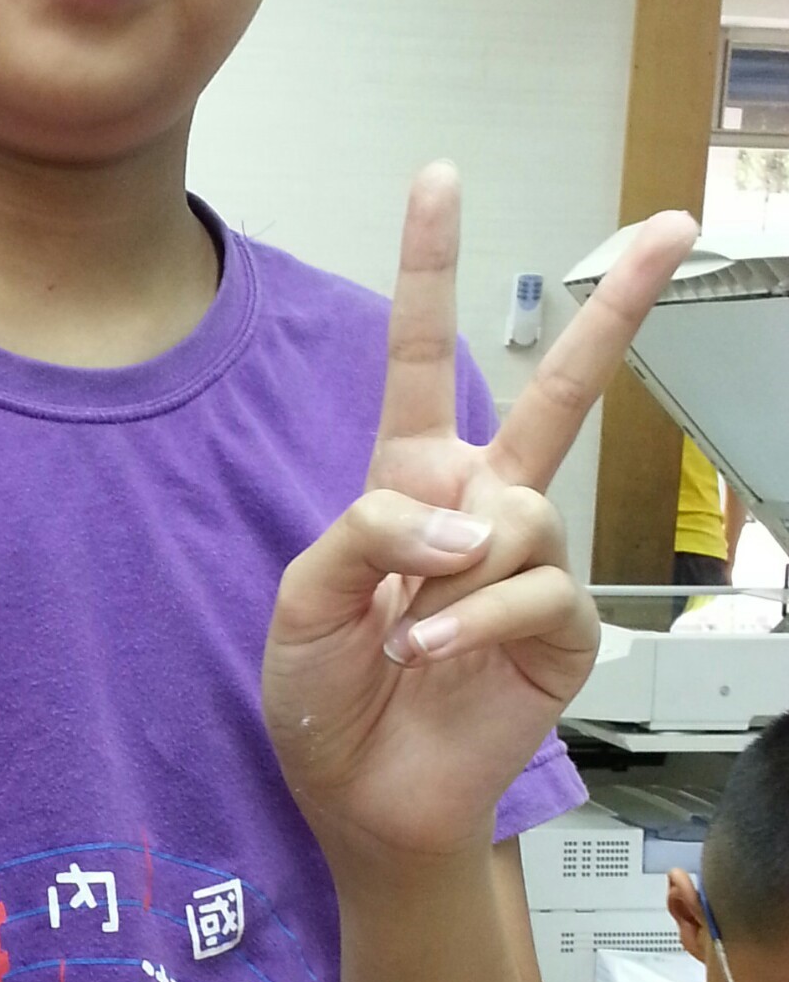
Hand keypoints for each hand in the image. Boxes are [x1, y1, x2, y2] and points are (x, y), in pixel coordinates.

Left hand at [262, 166, 696, 868]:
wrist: (361, 802)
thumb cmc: (326, 700)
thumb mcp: (305, 597)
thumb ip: (368, 529)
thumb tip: (469, 515)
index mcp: (408, 482)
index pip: (420, 356)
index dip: (429, 269)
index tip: (441, 179)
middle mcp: (480, 508)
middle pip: (559, 390)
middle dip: (617, 308)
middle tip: (675, 227)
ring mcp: (527, 566)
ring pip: (522, 514)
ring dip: (455, 574)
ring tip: (409, 637)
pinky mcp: (562, 631)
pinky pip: (536, 588)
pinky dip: (477, 619)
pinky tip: (435, 653)